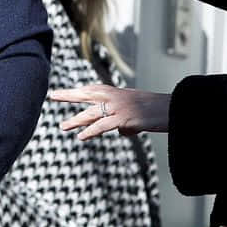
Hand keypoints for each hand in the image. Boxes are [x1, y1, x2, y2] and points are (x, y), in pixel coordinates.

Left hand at [51, 84, 169, 139]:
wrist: (174, 110)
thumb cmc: (157, 112)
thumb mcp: (137, 114)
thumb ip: (125, 121)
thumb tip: (120, 131)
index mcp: (117, 93)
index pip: (93, 89)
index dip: (78, 91)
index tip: (62, 91)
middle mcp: (116, 96)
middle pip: (87, 94)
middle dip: (69, 95)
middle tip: (52, 95)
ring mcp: (119, 106)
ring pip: (92, 112)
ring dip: (76, 120)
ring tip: (63, 127)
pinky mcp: (125, 118)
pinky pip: (103, 125)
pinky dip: (91, 131)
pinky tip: (81, 137)